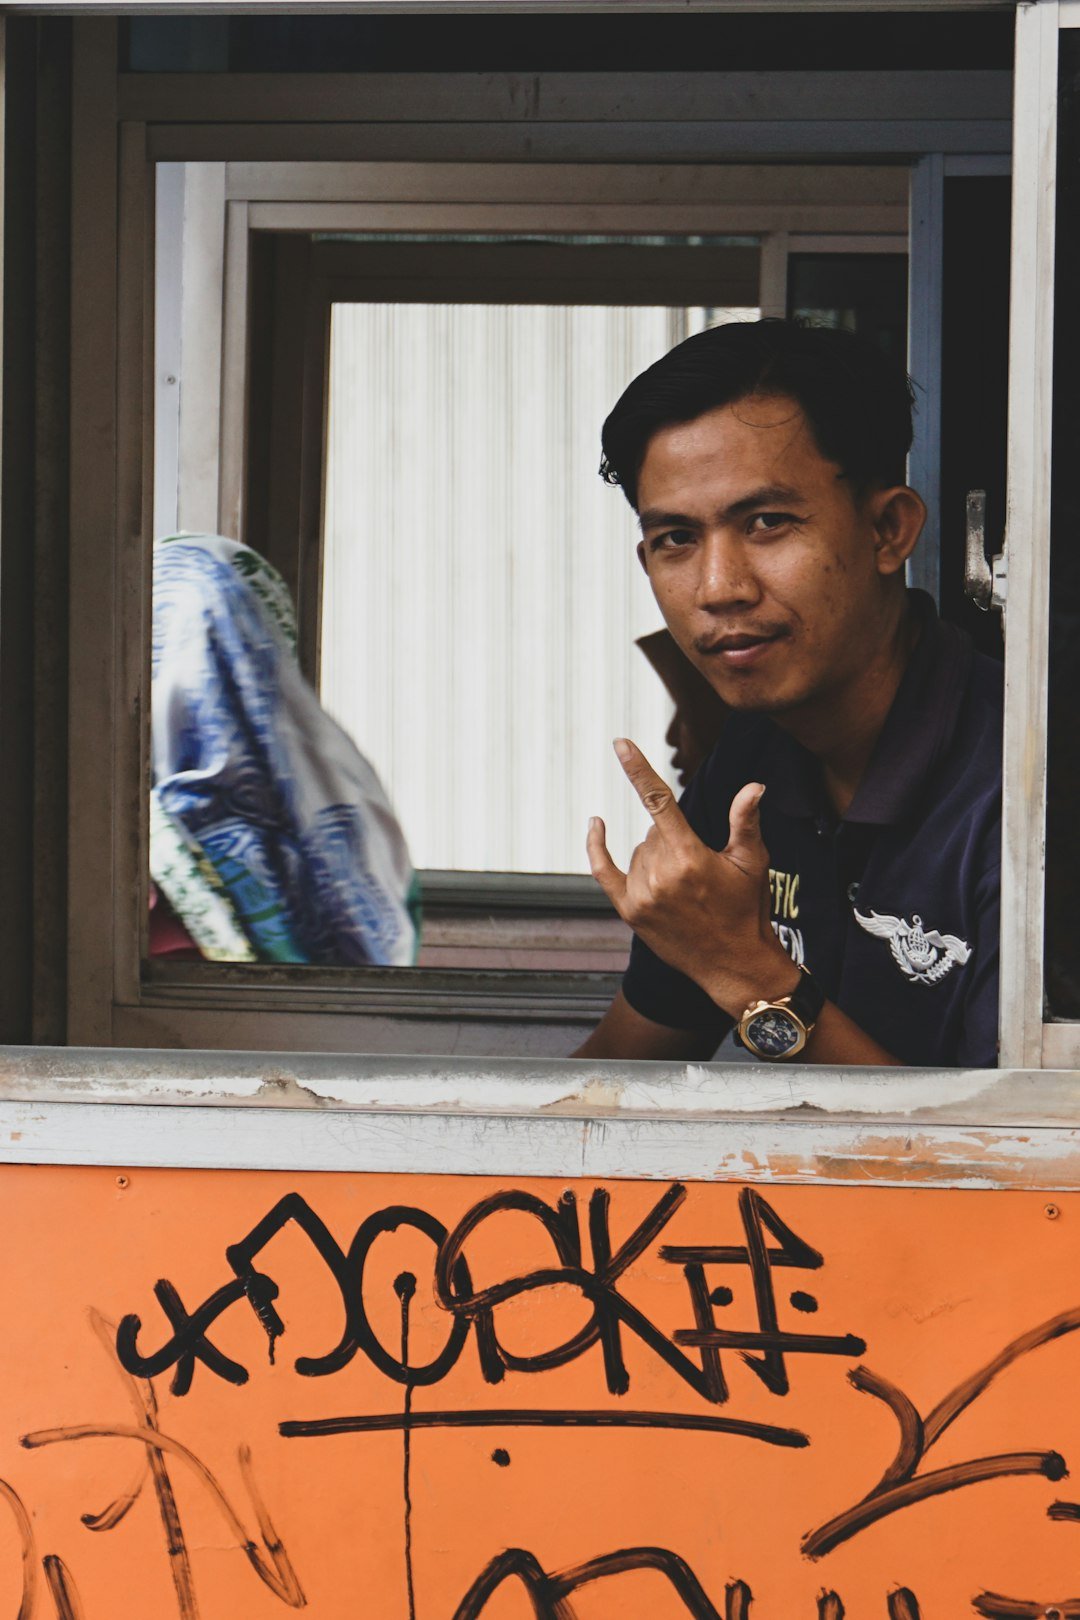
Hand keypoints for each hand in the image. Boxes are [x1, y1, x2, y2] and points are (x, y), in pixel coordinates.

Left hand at [587, 738, 797, 1016]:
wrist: (733, 964)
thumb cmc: (748, 910)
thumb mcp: (752, 863)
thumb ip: (745, 821)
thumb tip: (754, 786)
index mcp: (690, 857)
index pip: (659, 801)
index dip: (638, 769)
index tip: (620, 743)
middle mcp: (661, 875)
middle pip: (654, 832)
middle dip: (674, 841)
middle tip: (701, 871)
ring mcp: (642, 895)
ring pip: (639, 851)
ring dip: (656, 857)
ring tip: (686, 887)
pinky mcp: (630, 912)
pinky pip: (604, 871)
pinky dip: (597, 848)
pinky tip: (595, 824)